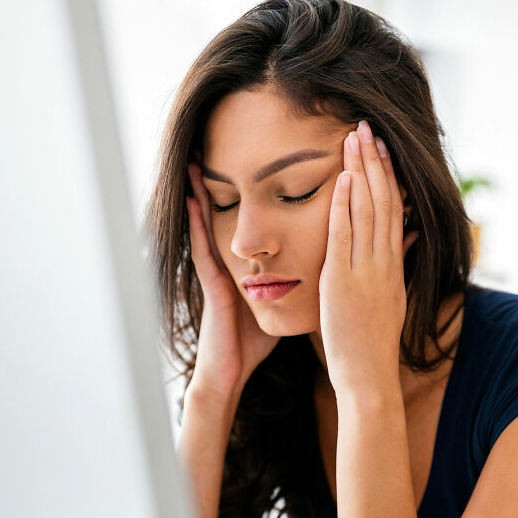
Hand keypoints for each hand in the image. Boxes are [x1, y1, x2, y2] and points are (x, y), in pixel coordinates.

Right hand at [185, 160, 280, 403]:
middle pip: (234, 214)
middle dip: (233, 183)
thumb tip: (326, 272)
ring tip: (199, 159)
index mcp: (253, 263)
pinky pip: (202, 246)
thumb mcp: (279, 305)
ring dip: (205, 192)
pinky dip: (195, 222)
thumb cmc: (255, 341)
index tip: (271, 162)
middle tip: (229, 147)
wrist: (234, 370)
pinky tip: (191, 199)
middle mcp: (233, 260)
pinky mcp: (212, 283)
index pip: (259, 220)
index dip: (263, 194)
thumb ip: (296, 286)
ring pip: (212, 222)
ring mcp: (219, 269)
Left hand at [319, 121, 417, 397]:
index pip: (393, 211)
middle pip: (383, 202)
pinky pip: (344, 237)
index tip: (381, 148)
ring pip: (366, 211)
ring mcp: (365, 271)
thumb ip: (395, 265)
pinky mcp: (343, 281)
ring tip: (354, 138)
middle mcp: (383, 263)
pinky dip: (342, 206)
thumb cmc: (372, 344)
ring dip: (360, 172)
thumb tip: (405, 237)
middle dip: (375, 162)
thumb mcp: (390, 299)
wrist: (369, 376)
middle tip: (367, 127)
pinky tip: (339, 179)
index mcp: (393, 266)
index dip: (387, 176)